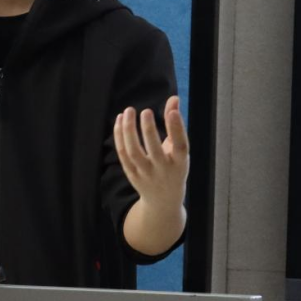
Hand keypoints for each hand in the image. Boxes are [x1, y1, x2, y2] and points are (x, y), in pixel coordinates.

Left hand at [114, 95, 189, 210]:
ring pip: (134, 152)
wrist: (163, 201)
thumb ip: (175, 124)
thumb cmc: (174, 168)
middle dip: (149, 129)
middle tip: (146, 111)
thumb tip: (173, 98)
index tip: (172, 111)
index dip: (177, 128)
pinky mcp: (132, 174)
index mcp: (180, 163)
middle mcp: (164, 170)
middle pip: (154, 150)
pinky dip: (119, 137)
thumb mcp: (179, 150)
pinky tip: (119, 121)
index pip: (181, 146)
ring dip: (129, 131)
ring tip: (128, 111)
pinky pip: (123, 155)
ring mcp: (146, 174)